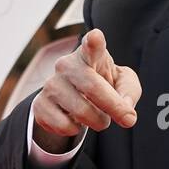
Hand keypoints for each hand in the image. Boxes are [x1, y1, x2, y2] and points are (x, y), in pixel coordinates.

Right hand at [33, 28, 141, 150]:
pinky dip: (78, 130)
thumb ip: (129, 91)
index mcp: (90, 54)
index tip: (96, 37)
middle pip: (93, 87)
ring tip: (100, 117)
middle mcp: (66, 65)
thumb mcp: (123, 82)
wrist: (73, 96)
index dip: (93, 42)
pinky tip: (76, 121)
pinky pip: (65, 126)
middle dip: (114, 107)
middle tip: (128, 119)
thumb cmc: (103, 83)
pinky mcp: (39, 105)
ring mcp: (51, 84)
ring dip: (99, 121)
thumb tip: (125, 110)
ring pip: (82, 112)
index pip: (91, 45)